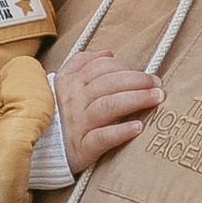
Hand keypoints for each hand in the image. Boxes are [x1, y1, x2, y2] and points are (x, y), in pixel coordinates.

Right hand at [53, 48, 162, 171]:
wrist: (43, 150)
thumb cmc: (60, 115)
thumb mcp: (63, 85)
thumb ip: (82, 64)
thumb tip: (107, 53)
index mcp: (71, 83)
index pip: (101, 68)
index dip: (126, 67)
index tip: (147, 74)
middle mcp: (74, 101)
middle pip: (108, 84)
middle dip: (137, 81)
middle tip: (158, 86)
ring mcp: (78, 124)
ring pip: (107, 106)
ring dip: (135, 100)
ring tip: (156, 99)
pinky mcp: (82, 148)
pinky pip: (102, 138)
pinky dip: (121, 132)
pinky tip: (138, 127)